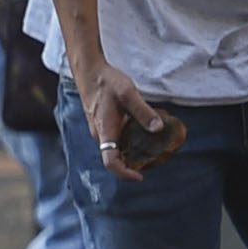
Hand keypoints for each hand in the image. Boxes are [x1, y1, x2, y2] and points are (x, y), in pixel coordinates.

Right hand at [75, 59, 166, 181]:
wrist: (89, 72)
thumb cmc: (106, 82)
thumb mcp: (128, 94)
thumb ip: (143, 111)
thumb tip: (158, 128)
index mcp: (106, 131)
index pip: (111, 162)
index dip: (124, 173)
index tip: (140, 176)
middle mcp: (101, 135)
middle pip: (115, 159)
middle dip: (132, 164)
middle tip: (153, 160)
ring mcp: (100, 131)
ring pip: (115, 150)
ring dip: (131, 153)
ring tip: (151, 147)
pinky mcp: (103, 125)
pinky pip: (115, 141)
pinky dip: (128, 142)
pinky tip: (141, 132)